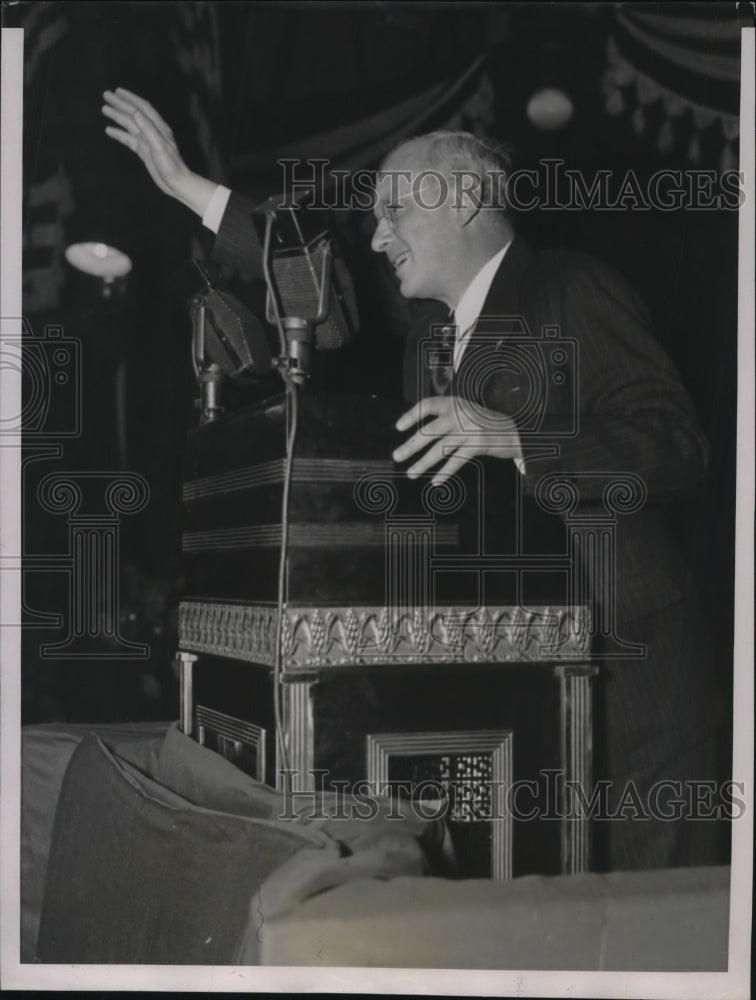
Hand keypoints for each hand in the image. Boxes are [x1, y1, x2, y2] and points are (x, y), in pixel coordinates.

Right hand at [102, 87, 215, 216]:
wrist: (176, 183)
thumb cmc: (171, 166)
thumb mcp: (159, 146)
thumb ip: (147, 129)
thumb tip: (135, 112)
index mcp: (158, 127)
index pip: (142, 108)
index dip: (130, 98)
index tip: (116, 91)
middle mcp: (152, 131)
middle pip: (134, 114)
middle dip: (120, 104)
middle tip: (105, 95)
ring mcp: (147, 141)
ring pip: (129, 125)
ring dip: (117, 116)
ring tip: (104, 109)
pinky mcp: (143, 151)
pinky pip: (129, 139)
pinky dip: (119, 133)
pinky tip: (109, 130)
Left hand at [393, 396, 522, 484]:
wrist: (516, 429)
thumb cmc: (485, 423)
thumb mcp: (465, 412)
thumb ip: (447, 418)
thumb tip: (421, 433)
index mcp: (455, 403)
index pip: (428, 405)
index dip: (412, 415)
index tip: (399, 427)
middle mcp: (461, 414)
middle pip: (430, 431)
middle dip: (411, 445)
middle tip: (397, 456)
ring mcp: (469, 429)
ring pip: (440, 448)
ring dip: (423, 462)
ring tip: (411, 473)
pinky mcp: (478, 444)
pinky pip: (457, 460)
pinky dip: (445, 472)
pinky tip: (435, 481)